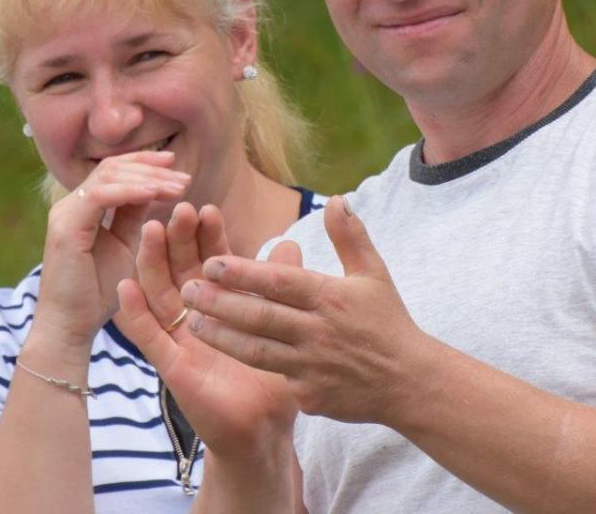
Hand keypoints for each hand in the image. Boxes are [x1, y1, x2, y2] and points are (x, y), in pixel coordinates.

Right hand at [26, 151, 189, 356]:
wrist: (69, 327)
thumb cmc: (96, 294)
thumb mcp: (124, 248)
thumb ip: (133, 217)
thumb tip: (153, 189)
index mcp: (83, 207)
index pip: (114, 171)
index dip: (145, 164)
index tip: (176, 166)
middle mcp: (71, 204)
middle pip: (113, 168)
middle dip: (152, 168)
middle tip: (184, 176)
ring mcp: (65, 213)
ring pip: (108, 177)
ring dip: (147, 179)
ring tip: (179, 186)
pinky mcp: (66, 228)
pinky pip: (100, 197)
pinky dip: (130, 192)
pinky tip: (155, 194)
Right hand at [117, 203, 297, 457]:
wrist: (264, 429)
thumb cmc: (274, 376)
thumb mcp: (282, 324)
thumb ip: (283, 283)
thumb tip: (290, 240)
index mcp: (224, 301)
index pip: (211, 260)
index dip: (208, 235)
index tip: (208, 209)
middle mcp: (198, 314)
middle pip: (180, 268)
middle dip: (178, 238)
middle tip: (178, 210)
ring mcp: (180, 338)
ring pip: (159, 293)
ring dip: (151, 262)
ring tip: (150, 232)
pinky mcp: (170, 364)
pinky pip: (147, 336)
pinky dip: (133, 312)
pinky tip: (124, 286)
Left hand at [180, 195, 419, 422]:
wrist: (409, 383)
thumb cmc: (388, 322)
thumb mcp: (374, 274)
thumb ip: (350, 236)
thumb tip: (336, 199)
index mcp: (331, 298)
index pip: (279, 282)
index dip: (243, 272)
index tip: (211, 262)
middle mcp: (318, 332)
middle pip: (259, 316)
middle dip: (219, 303)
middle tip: (186, 289)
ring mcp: (312, 367)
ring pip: (256, 350)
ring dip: (221, 336)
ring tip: (191, 323)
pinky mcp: (309, 396)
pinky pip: (274, 378)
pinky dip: (250, 369)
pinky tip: (220, 358)